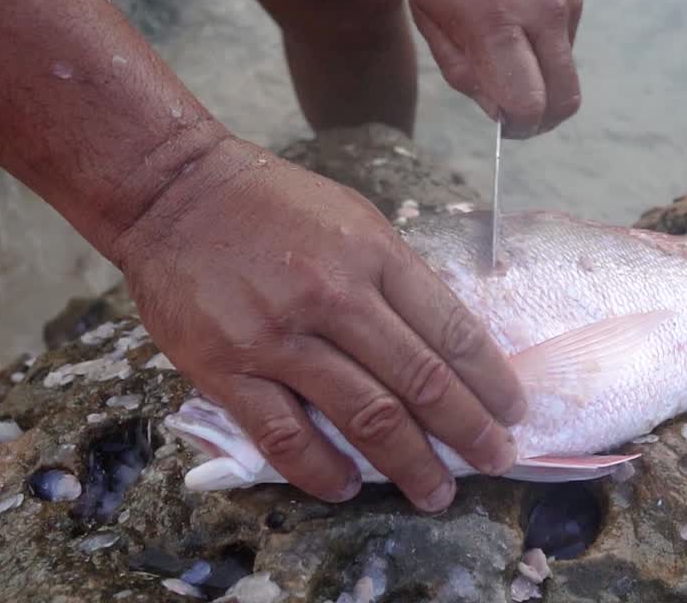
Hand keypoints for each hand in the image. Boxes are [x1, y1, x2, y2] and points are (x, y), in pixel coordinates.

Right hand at [114, 137, 525, 510]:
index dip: (491, 379)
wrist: (174, 194)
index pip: (451, 330)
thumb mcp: (354, 221)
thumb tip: (444, 343)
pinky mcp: (226, 369)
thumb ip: (397, 279)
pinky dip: (322, 470)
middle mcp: (334, 297)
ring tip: (436, 492)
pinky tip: (348, 486)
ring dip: (409, 464)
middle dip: (468, 430)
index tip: (512, 412)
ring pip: (364, 415)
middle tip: (496, 461)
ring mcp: (279, 337)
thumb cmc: (274, 205)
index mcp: (375, 256)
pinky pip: (284, 436)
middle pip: (420, 380)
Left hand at [402, 0, 582, 138]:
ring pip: (567, 71)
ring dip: (541, 79)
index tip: (501, 124)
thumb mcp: (428, 11)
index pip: (528, 105)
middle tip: (514, 113)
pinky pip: (567, 40)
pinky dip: (544, 49)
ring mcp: (565, 0)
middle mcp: (542, 15)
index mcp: (497, 24)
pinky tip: (515, 22)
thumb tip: (497, 110)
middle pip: (565, 101)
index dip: (516, 126)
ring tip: (504, 50)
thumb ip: (461, 69)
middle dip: (541, 119)